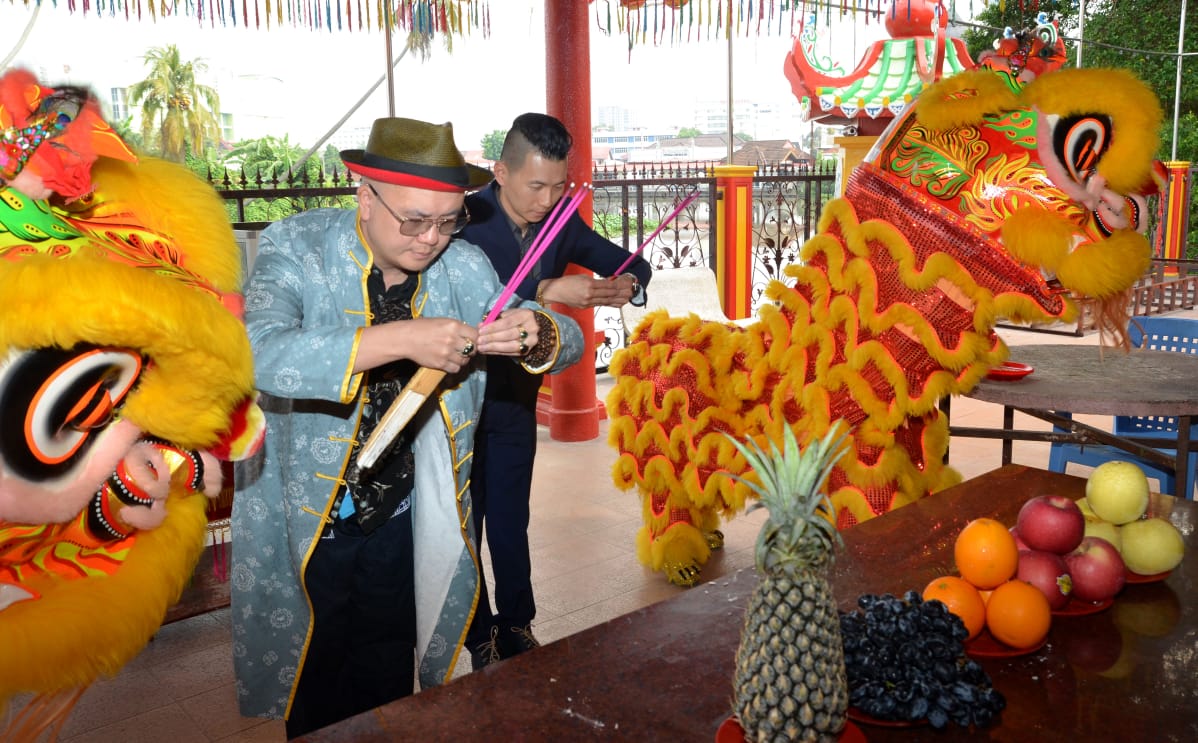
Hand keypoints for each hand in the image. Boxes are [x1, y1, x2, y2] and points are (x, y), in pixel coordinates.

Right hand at [358, 317, 479, 374]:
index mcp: (454, 326)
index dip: (476, 339)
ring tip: (455, 355)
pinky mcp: (440, 364)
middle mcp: (452, 339)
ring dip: (462, 359)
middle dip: (471, 350)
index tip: (473, 341)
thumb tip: (473, 334)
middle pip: (472, 349)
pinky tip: (450, 361)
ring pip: (465, 360)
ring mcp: (446, 353)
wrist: (405, 339)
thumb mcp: (442, 321)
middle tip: (465, 349)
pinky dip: (455, 366)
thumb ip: (458, 328)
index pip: (475, 335)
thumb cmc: (423, 328)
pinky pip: (456, 368)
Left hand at [477, 308, 539, 356]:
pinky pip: (510, 353)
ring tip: (480, 347)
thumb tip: (481, 325)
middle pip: (510, 335)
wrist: (532, 327)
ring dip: (493, 347)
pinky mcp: (526, 351)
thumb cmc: (516, 318)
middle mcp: (531, 328)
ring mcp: (531, 341)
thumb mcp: (509, 313)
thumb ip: (496, 318)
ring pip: (510, 346)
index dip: (493, 327)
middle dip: (492, 338)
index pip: (508, 322)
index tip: (480, 330)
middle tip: (479, 340)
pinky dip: (496, 352)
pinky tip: (486, 351)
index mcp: (526, 315)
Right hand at [540, 274, 633, 308]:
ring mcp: (588, 302)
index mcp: (588, 284)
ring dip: (618, 299)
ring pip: (607, 301)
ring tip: (628, 298)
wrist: (555, 292)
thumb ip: (595, 281)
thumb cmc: (567, 282)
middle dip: (621, 292)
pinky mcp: (586, 307)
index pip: (608, 285)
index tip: (625, 282)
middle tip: (630, 291)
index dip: (618, 285)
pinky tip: (617, 303)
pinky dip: (610, 303)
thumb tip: (608, 283)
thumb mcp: (582, 277)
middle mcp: (589, 294)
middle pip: (609, 294)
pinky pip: (601, 304)